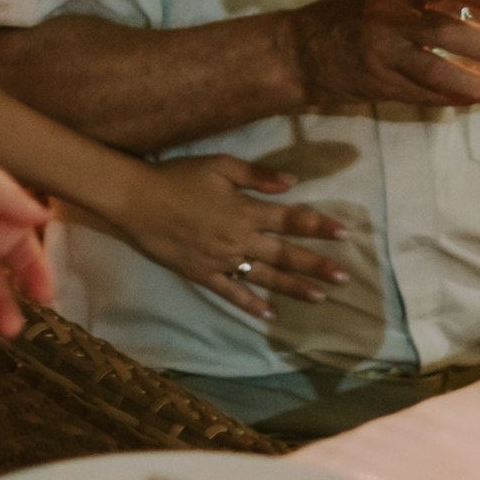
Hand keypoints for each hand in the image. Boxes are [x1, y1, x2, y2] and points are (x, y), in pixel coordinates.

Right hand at [108, 155, 352, 318]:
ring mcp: (220, 260)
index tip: (344, 234)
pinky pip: (231, 293)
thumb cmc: (178, 177)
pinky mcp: (202, 274)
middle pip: (285, 255)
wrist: (136, 200)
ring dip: (293, 288)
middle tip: (344, 277)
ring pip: (264, 277)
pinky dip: (251, 305)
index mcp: (245, 210)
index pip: (291, 220)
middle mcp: (238, 239)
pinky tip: (270, 315)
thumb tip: (292, 183)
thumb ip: (257, 175)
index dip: (319, 226)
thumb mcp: (220, 165)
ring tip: (320, 298)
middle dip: (316, 266)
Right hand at [285, 0, 479, 109]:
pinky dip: (450, 98)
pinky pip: (421, 94)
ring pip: (432, 71)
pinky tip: (473, 101)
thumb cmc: (356, 15)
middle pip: (440, 31)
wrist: (301, 51)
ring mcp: (380, 54)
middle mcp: (385, 17)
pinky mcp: (378, 85)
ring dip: (471, 84)